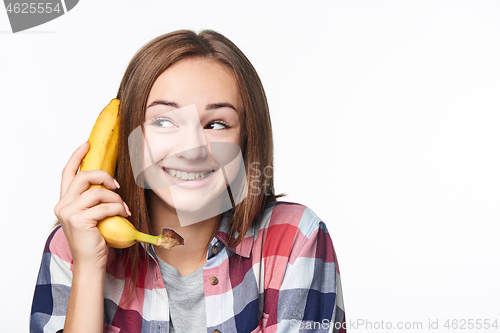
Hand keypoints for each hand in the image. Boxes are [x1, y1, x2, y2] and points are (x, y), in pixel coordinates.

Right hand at [54, 142, 129, 269]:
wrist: (91, 263)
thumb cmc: (95, 239)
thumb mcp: (92, 215)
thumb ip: (93, 199)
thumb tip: (110, 182)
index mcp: (64, 202)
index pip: (67, 173)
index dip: (77, 156)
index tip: (87, 144)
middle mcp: (63, 205)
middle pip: (83, 177)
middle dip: (104, 176)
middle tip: (117, 185)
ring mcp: (69, 212)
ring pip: (97, 192)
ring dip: (116, 198)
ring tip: (123, 208)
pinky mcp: (79, 220)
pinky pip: (105, 206)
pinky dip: (118, 208)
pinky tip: (124, 215)